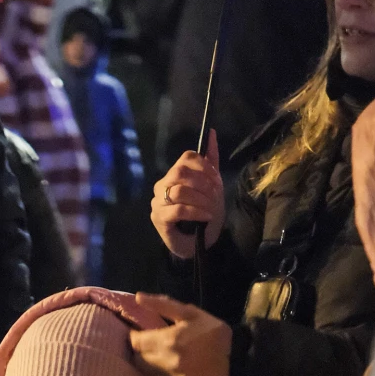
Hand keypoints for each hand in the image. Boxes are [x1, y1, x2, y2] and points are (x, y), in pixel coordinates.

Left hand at [131, 296, 231, 375]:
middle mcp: (167, 363)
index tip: (141, 334)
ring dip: (153, 366)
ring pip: (149, 374)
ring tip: (165, 358)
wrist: (239, 362)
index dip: (135, 337)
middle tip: (153, 346)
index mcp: (168, 340)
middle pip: (139, 360)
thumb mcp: (191, 314)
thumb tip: (138, 297)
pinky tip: (176, 372)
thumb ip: (163, 305)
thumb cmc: (214, 334)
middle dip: (143, 352)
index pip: (135, 342)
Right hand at [151, 130, 223, 258]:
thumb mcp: (212, 186)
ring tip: (211, 210)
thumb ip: (211, 160)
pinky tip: (206, 216)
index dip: (204, 167)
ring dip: (201, 200)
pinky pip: (178, 209)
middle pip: (180, 172)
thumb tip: (211, 132)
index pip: (186, 157)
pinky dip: (196, 212)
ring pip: (179, 191)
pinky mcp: (158, 218)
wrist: (198, 243)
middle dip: (203, 184)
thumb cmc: (203, 214)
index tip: (217, 181)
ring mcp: (157, 202)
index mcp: (174, 174)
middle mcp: (162, 185)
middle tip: (215, 197)